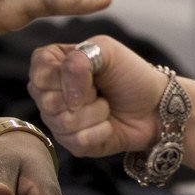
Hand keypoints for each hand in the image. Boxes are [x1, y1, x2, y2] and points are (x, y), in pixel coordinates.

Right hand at [27, 34, 169, 159]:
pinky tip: (108, 124)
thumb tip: (68, 93)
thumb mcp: (106, 50)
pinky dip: (100, 131)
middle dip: (85, 96)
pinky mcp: (71, 144)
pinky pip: (77, 141)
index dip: (65, 76)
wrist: (155, 105)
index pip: (39, 72)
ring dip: (96, 113)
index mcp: (52, 64)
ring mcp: (58, 120)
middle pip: (48, 101)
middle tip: (100, 90)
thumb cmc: (130, 74)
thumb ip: (79, 59)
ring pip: (64, 123)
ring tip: (106, 105)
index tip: (90, 73)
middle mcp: (49, 93)